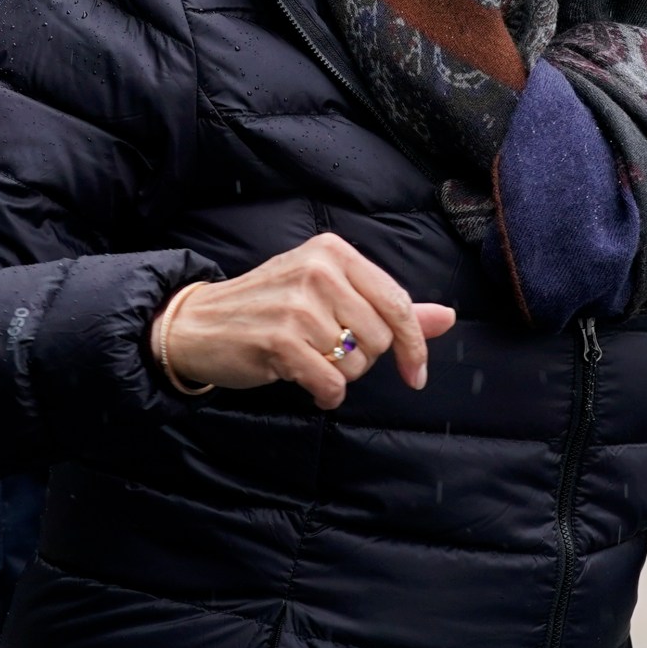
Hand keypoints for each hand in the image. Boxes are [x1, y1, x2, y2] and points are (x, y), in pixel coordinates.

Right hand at [159, 233, 456, 409]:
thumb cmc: (270, 308)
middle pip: (380, 338)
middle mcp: (318, 271)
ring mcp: (298, 305)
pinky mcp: (280, 340)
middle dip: (361, 358)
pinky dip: (325, 394)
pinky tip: (306, 384)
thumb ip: (388, 305)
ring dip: (339, 375)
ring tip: (309, 360)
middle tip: (326, 352)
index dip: (414, 346)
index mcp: (334, 252)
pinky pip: (331, 384)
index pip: (398, 303)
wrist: (199, 323)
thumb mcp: (329, 293)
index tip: (414, 374)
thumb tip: (447, 319)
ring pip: (356, 363)